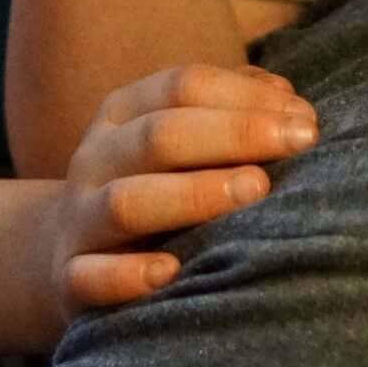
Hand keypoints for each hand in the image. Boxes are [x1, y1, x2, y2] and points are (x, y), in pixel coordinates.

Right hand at [32, 63, 320, 321]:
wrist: (61, 253)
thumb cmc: (150, 187)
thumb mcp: (177, 140)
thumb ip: (230, 112)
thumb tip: (288, 99)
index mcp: (122, 113)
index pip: (183, 86)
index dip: (246, 97)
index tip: (306, 119)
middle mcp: (96, 159)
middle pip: (160, 136)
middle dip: (234, 134)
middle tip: (299, 142)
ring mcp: (80, 220)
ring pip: (128, 202)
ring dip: (194, 194)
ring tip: (255, 190)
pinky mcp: (71, 280)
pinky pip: (91, 277)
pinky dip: (127, 276)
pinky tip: (171, 272)